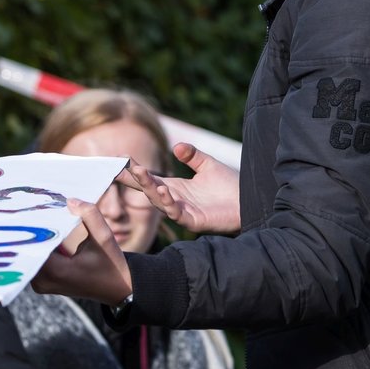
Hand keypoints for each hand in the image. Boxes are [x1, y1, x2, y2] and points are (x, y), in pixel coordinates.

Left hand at [32, 198, 131, 305]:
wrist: (117, 288)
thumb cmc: (111, 263)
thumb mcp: (104, 236)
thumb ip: (89, 215)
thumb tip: (69, 201)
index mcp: (57, 271)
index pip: (35, 244)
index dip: (34, 225)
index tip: (35, 207)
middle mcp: (44, 281)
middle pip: (28, 250)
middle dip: (34, 229)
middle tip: (34, 207)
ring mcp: (41, 284)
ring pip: (30, 255)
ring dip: (36, 237)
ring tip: (39, 216)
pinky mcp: (42, 283)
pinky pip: (35, 260)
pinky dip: (40, 246)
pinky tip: (46, 230)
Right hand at [121, 142, 240, 234]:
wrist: (249, 202)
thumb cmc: (230, 186)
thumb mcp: (208, 165)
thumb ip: (192, 156)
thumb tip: (176, 146)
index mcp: (175, 187)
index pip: (150, 179)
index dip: (135, 172)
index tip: (120, 161)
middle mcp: (175, 200)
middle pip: (150, 190)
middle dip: (138, 178)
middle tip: (126, 166)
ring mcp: (183, 212)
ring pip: (159, 202)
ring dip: (149, 188)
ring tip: (142, 173)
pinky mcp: (194, 222)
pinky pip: (176, 214)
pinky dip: (168, 203)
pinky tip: (165, 191)